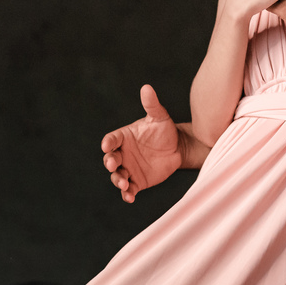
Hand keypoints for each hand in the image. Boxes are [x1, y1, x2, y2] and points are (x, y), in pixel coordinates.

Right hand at [101, 84, 181, 202]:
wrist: (178, 148)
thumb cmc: (166, 130)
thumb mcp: (160, 116)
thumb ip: (151, 105)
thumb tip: (147, 87)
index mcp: (124, 137)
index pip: (111, 139)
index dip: (108, 143)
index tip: (107, 146)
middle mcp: (123, 153)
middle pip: (110, 159)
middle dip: (110, 163)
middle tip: (114, 164)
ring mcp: (129, 168)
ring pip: (117, 176)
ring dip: (117, 181)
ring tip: (124, 184)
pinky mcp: (137, 181)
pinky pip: (129, 190)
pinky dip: (127, 194)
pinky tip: (130, 197)